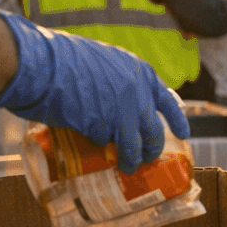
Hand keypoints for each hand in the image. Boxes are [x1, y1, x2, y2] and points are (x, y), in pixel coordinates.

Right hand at [0, 12, 189, 172]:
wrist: (41, 63)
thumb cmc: (65, 58)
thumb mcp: (105, 62)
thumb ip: (121, 82)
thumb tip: (125, 103)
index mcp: (140, 73)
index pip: (167, 101)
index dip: (176, 119)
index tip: (184, 134)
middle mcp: (138, 94)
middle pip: (154, 131)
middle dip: (152, 149)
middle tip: (146, 159)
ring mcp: (121, 112)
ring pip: (134, 145)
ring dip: (131, 160)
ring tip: (127, 168)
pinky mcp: (101, 127)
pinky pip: (103, 143)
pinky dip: (99, 147)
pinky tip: (92, 148)